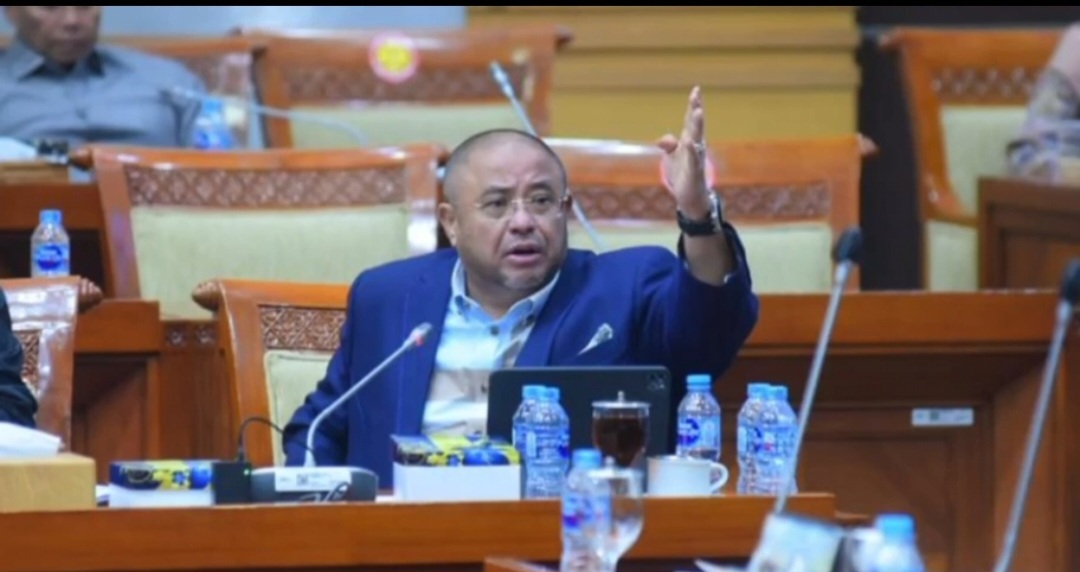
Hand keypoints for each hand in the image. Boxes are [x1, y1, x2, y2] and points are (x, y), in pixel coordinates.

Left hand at [657, 86, 710, 218]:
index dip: (693, 106)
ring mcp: (696, 159)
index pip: (691, 121)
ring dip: (697, 126)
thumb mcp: (673, 157)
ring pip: (697, 140)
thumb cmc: (683, 174)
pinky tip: (690, 142)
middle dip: (696, 110)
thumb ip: (669, 145)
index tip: (696, 90)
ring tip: (697, 112)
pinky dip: (692, 151)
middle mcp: (696, 147)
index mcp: (690, 142)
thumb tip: (663, 140)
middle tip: (697, 95)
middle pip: (695, 126)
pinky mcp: (694, 172)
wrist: (691, 197)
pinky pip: (693, 160)